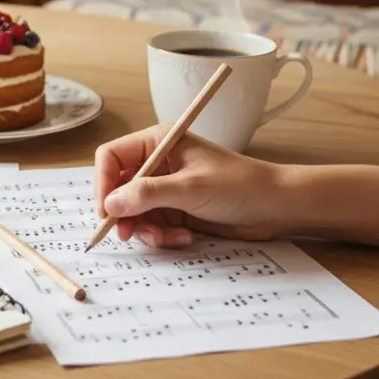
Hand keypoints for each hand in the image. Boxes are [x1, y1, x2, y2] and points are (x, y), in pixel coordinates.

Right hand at [94, 123, 295, 246]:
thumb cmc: (238, 186)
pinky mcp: (175, 208)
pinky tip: (184, 237)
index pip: (111, 157)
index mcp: (158, 141)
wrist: (275, 207)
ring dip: (146, 228)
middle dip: (124, 213)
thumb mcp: (189, 189)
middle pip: (118, 187)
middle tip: (129, 234)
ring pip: (133, 211)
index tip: (106, 212)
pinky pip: (152, 224)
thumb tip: (110, 204)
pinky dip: (162, 234)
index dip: (103, 183)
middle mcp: (157, 162)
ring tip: (168, 237)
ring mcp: (166, 186)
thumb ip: (147, 195)